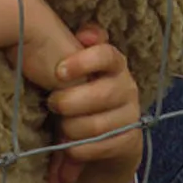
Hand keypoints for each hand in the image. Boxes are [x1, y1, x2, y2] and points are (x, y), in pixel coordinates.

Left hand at [44, 24, 142, 182]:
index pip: (107, 55)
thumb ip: (77, 47)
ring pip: (96, 125)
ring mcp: (131, 115)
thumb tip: (86, 32)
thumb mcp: (78, 72)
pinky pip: (99, 147)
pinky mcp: (129, 141)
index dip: (84, 62)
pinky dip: (78, 150)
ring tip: (59, 128)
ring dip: (70, 129)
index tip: (58, 72)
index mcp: (114, 64)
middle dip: (69, 103)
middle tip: (51, 104)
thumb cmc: (82, 95)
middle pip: (101, 94)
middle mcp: (127, 87)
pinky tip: (67, 147)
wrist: (107, 138)